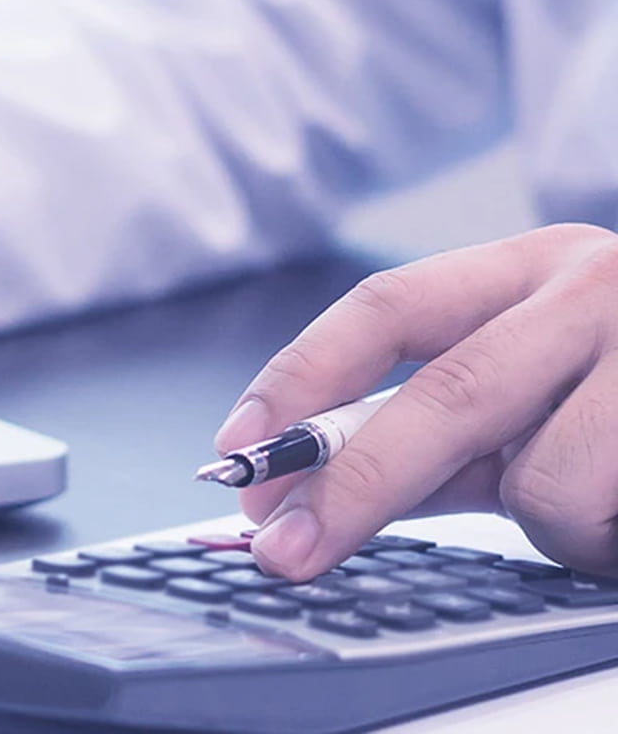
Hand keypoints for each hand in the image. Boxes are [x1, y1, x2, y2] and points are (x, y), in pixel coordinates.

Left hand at [214, 223, 617, 579]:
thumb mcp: (525, 385)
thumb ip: (428, 431)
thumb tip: (299, 488)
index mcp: (525, 266)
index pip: (384, 309)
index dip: (299, 379)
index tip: (238, 451)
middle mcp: (591, 286)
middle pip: (444, 394)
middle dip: (353, 487)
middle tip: (284, 552)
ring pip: (546, 479)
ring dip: (542, 524)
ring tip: (588, 504)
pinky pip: (605, 512)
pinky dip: (598, 538)